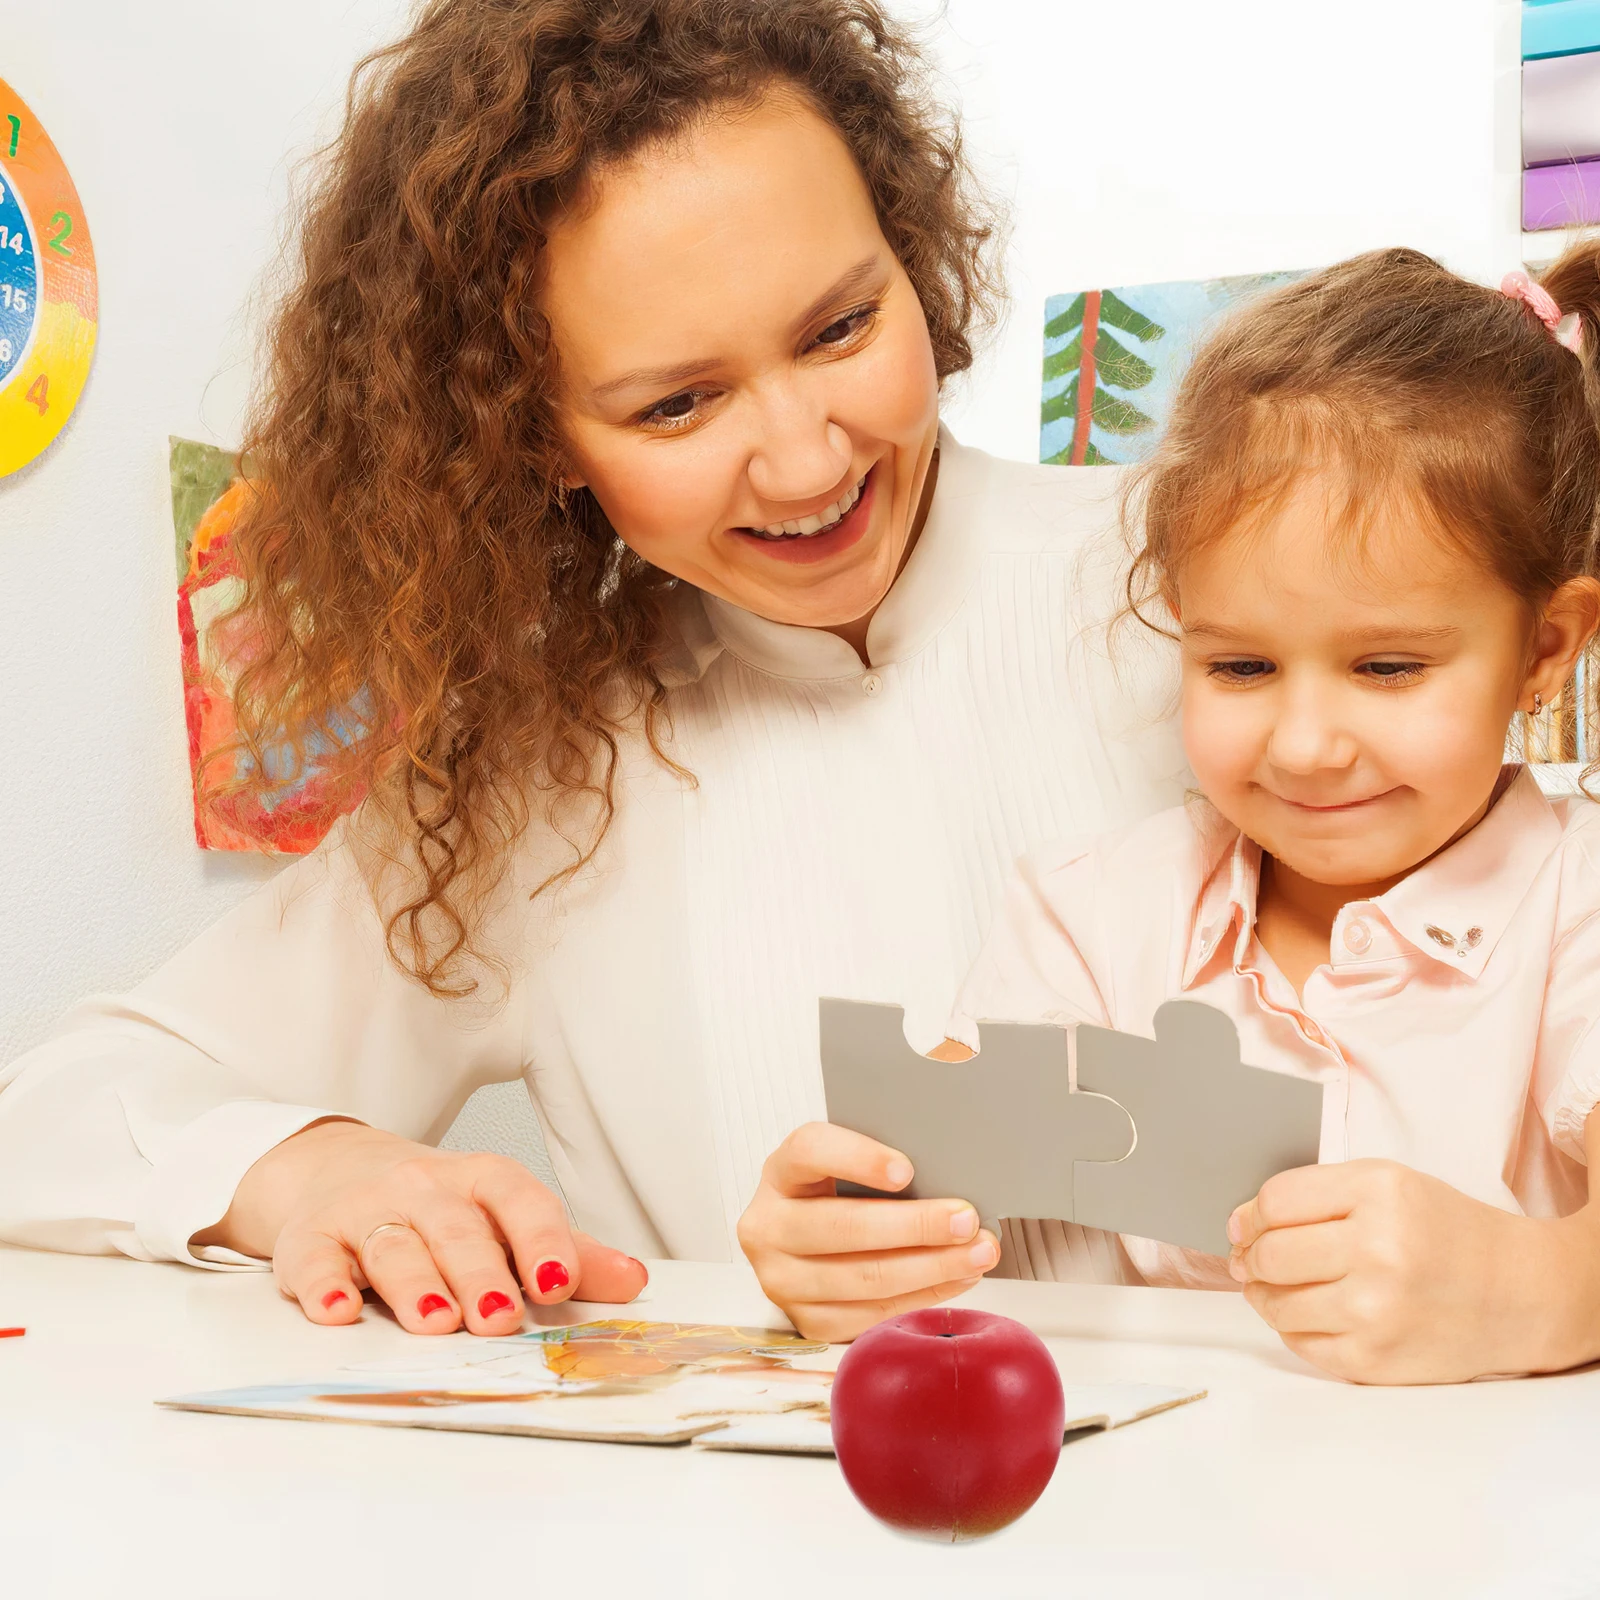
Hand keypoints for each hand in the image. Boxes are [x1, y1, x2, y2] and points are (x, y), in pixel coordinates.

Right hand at [196, 1120, 647, 1334]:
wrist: (337, 1170)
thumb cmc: (438, 1209)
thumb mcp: (504, 1219)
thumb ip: (565, 1252)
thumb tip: (634, 1282)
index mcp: (482, 1181)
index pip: (518, 1199)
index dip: (542, 1238)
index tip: (560, 1281)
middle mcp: (424, 1187)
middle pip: (456, 1229)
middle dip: (480, 1273)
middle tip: (501, 1316)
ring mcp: (366, 1210)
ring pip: (393, 1245)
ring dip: (415, 1284)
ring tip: (436, 1321)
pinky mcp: (310, 1237)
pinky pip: (314, 1259)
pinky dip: (323, 1285)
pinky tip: (336, 1312)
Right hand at [737, 1122, 1000, 1342]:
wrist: (802, 1245)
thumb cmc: (836, 1195)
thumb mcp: (842, 1166)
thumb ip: (879, 1165)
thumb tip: (948, 1176)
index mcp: (780, 1172)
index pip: (811, 1152)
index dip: (858, 1159)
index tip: (906, 1170)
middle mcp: (768, 1227)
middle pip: (844, 1226)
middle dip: (916, 1225)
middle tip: (966, 1220)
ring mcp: (782, 1281)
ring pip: (864, 1278)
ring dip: (932, 1268)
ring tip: (976, 1254)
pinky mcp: (807, 1321)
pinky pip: (872, 1314)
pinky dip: (921, 1297)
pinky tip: (954, 1279)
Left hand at [1227, 1158, 1598, 1383]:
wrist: (1518, 1293)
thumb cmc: (1444, 1231)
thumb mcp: (1386, 1183)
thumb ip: (1313, 1193)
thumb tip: (1240, 1226)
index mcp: (1379, 1194)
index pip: (1276, 1202)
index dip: (1249, 1216)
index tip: (1243, 1225)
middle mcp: (1379, 1251)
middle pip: (1270, 1254)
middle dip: (1250, 1257)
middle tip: (1251, 1258)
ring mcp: (1377, 1311)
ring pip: (1277, 1303)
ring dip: (1263, 1294)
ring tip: (1273, 1285)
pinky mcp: (1376, 1359)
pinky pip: (1301, 1344)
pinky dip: (1293, 1328)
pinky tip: (1308, 1312)